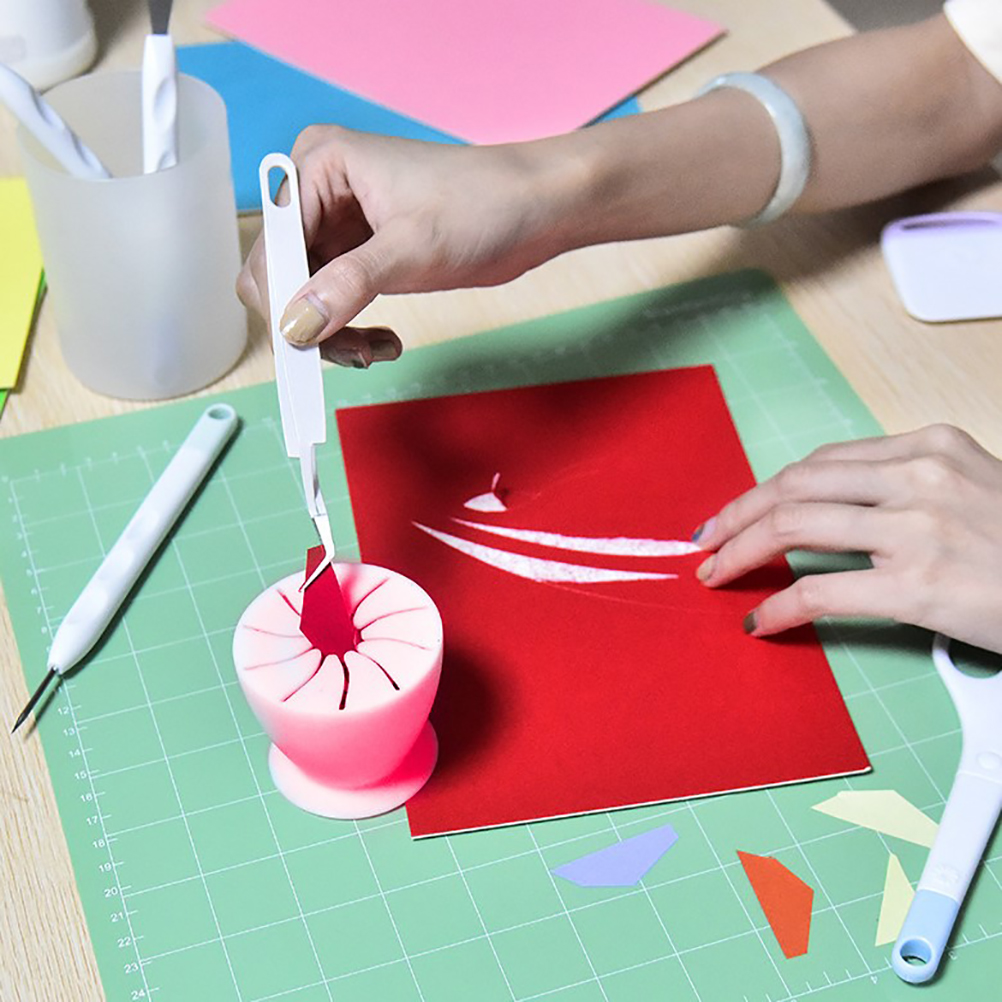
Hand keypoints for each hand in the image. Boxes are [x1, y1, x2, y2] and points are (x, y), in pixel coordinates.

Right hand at [237, 125, 583, 364]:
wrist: (538, 209)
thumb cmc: (482, 205)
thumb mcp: (412, 249)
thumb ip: (347, 286)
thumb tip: (294, 328)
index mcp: (317, 164)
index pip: (272, 245)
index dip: (283, 300)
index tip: (304, 350)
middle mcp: (318, 189)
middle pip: (281, 274)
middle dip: (309, 321)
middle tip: (353, 354)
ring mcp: (339, 222)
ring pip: (304, 296)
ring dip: (333, 333)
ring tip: (375, 352)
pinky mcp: (361, 252)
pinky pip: (332, 301)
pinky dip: (350, 329)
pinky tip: (384, 343)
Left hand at [692, 425, 1001, 652]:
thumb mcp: (971, 488)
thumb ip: (905, 487)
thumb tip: (830, 508)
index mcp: (929, 446)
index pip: (819, 463)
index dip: (765, 489)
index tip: (736, 511)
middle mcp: (918, 476)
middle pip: (793, 486)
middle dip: (736, 515)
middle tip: (706, 543)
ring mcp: (918, 528)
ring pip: (792, 526)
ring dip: (740, 552)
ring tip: (718, 577)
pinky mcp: (919, 584)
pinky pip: (819, 590)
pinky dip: (778, 606)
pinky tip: (762, 621)